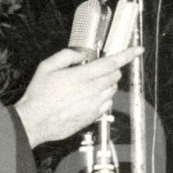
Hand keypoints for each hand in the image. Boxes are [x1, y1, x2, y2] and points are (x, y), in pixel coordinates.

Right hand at [14, 45, 142, 147]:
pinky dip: (103, 98)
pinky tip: (88, 97)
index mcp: (81, 76)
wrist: (34, 122)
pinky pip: (107, 104)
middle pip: (115, 75)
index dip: (127, 55)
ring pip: (112, 89)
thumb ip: (67, 55)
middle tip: (96, 69)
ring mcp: (94, 105)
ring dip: (107, 83)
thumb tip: (82, 53)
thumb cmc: (38, 95)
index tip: (138, 50)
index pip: (111, 63)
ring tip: (89, 84)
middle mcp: (91, 91)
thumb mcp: (46, 67)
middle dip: (110, 69)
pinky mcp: (93, 117)